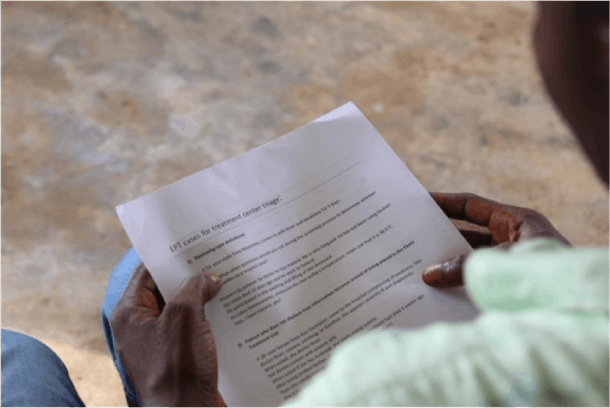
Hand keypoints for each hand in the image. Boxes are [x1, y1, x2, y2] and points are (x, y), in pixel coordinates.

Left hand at [110, 263, 226, 406]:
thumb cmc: (177, 369)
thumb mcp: (185, 316)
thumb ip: (195, 288)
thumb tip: (209, 278)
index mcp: (130, 314)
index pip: (147, 273)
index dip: (169, 257)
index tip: (191, 244)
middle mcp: (140, 328)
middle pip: (165, 290)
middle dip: (190, 277)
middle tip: (213, 260)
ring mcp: (158, 344)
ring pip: (181, 310)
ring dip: (201, 298)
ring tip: (225, 282)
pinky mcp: (176, 358)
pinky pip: (190, 329)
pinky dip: (206, 318)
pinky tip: (228, 311)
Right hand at [422, 192, 571, 287]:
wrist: (583, 308)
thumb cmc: (550, 275)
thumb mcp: (503, 261)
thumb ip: (465, 266)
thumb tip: (430, 275)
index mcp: (517, 221)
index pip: (473, 206)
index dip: (445, 202)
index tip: (420, 200)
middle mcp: (513, 240)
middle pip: (468, 233)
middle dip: (441, 236)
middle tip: (412, 236)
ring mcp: (511, 264)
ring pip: (471, 259)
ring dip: (448, 264)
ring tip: (418, 266)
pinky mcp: (509, 286)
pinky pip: (477, 281)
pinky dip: (459, 284)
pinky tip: (439, 290)